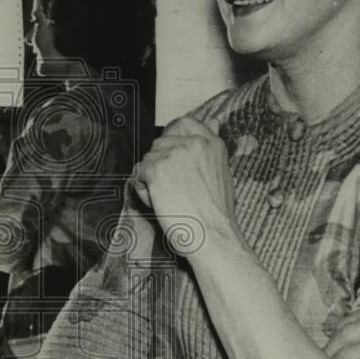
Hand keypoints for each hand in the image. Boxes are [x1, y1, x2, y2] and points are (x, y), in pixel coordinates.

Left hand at [132, 116, 241, 251]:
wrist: (212, 236)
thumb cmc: (215, 213)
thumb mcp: (221, 172)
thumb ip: (210, 149)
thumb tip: (213, 122)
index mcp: (212, 143)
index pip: (183, 123)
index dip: (171, 138)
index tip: (170, 157)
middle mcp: (193, 143)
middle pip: (159, 143)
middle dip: (160, 165)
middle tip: (175, 190)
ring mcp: (174, 154)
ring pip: (147, 160)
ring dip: (151, 180)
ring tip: (171, 199)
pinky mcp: (156, 168)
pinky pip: (138, 175)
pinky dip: (144, 191)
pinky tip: (161, 203)